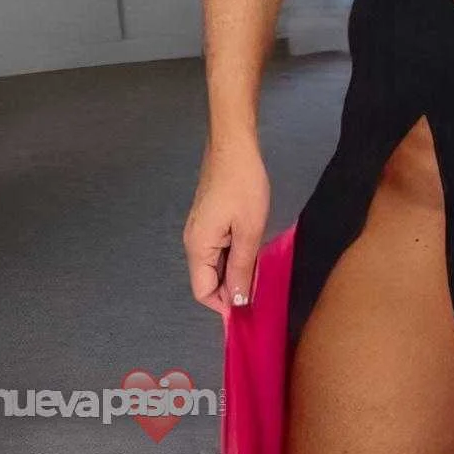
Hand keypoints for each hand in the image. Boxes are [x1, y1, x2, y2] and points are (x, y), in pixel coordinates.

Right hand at [183, 134, 269, 314]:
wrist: (234, 145)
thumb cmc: (243, 186)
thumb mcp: (248, 230)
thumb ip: (241, 268)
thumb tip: (236, 301)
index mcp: (197, 247)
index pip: (203, 292)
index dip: (225, 304)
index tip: (250, 308)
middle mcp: (192, 241)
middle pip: (207, 280)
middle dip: (231, 289)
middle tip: (260, 288)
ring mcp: (200, 229)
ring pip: (214, 264)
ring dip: (234, 272)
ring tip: (259, 270)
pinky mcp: (209, 219)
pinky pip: (218, 249)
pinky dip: (233, 256)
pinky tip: (252, 251)